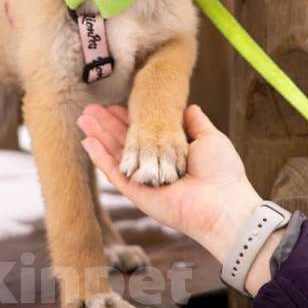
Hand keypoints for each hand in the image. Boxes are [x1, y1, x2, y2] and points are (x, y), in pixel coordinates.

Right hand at [78, 104, 262, 264]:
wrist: (223, 203)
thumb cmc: (222, 172)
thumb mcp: (209, 138)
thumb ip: (195, 123)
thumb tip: (189, 106)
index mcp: (169, 156)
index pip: (142, 134)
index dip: (127, 119)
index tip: (113, 104)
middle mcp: (154, 168)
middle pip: (124, 143)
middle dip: (106, 125)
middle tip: (90, 109)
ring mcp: (143, 181)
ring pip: (115, 155)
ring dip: (98, 136)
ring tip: (83, 118)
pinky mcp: (137, 193)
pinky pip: (114, 173)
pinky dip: (100, 157)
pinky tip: (87, 141)